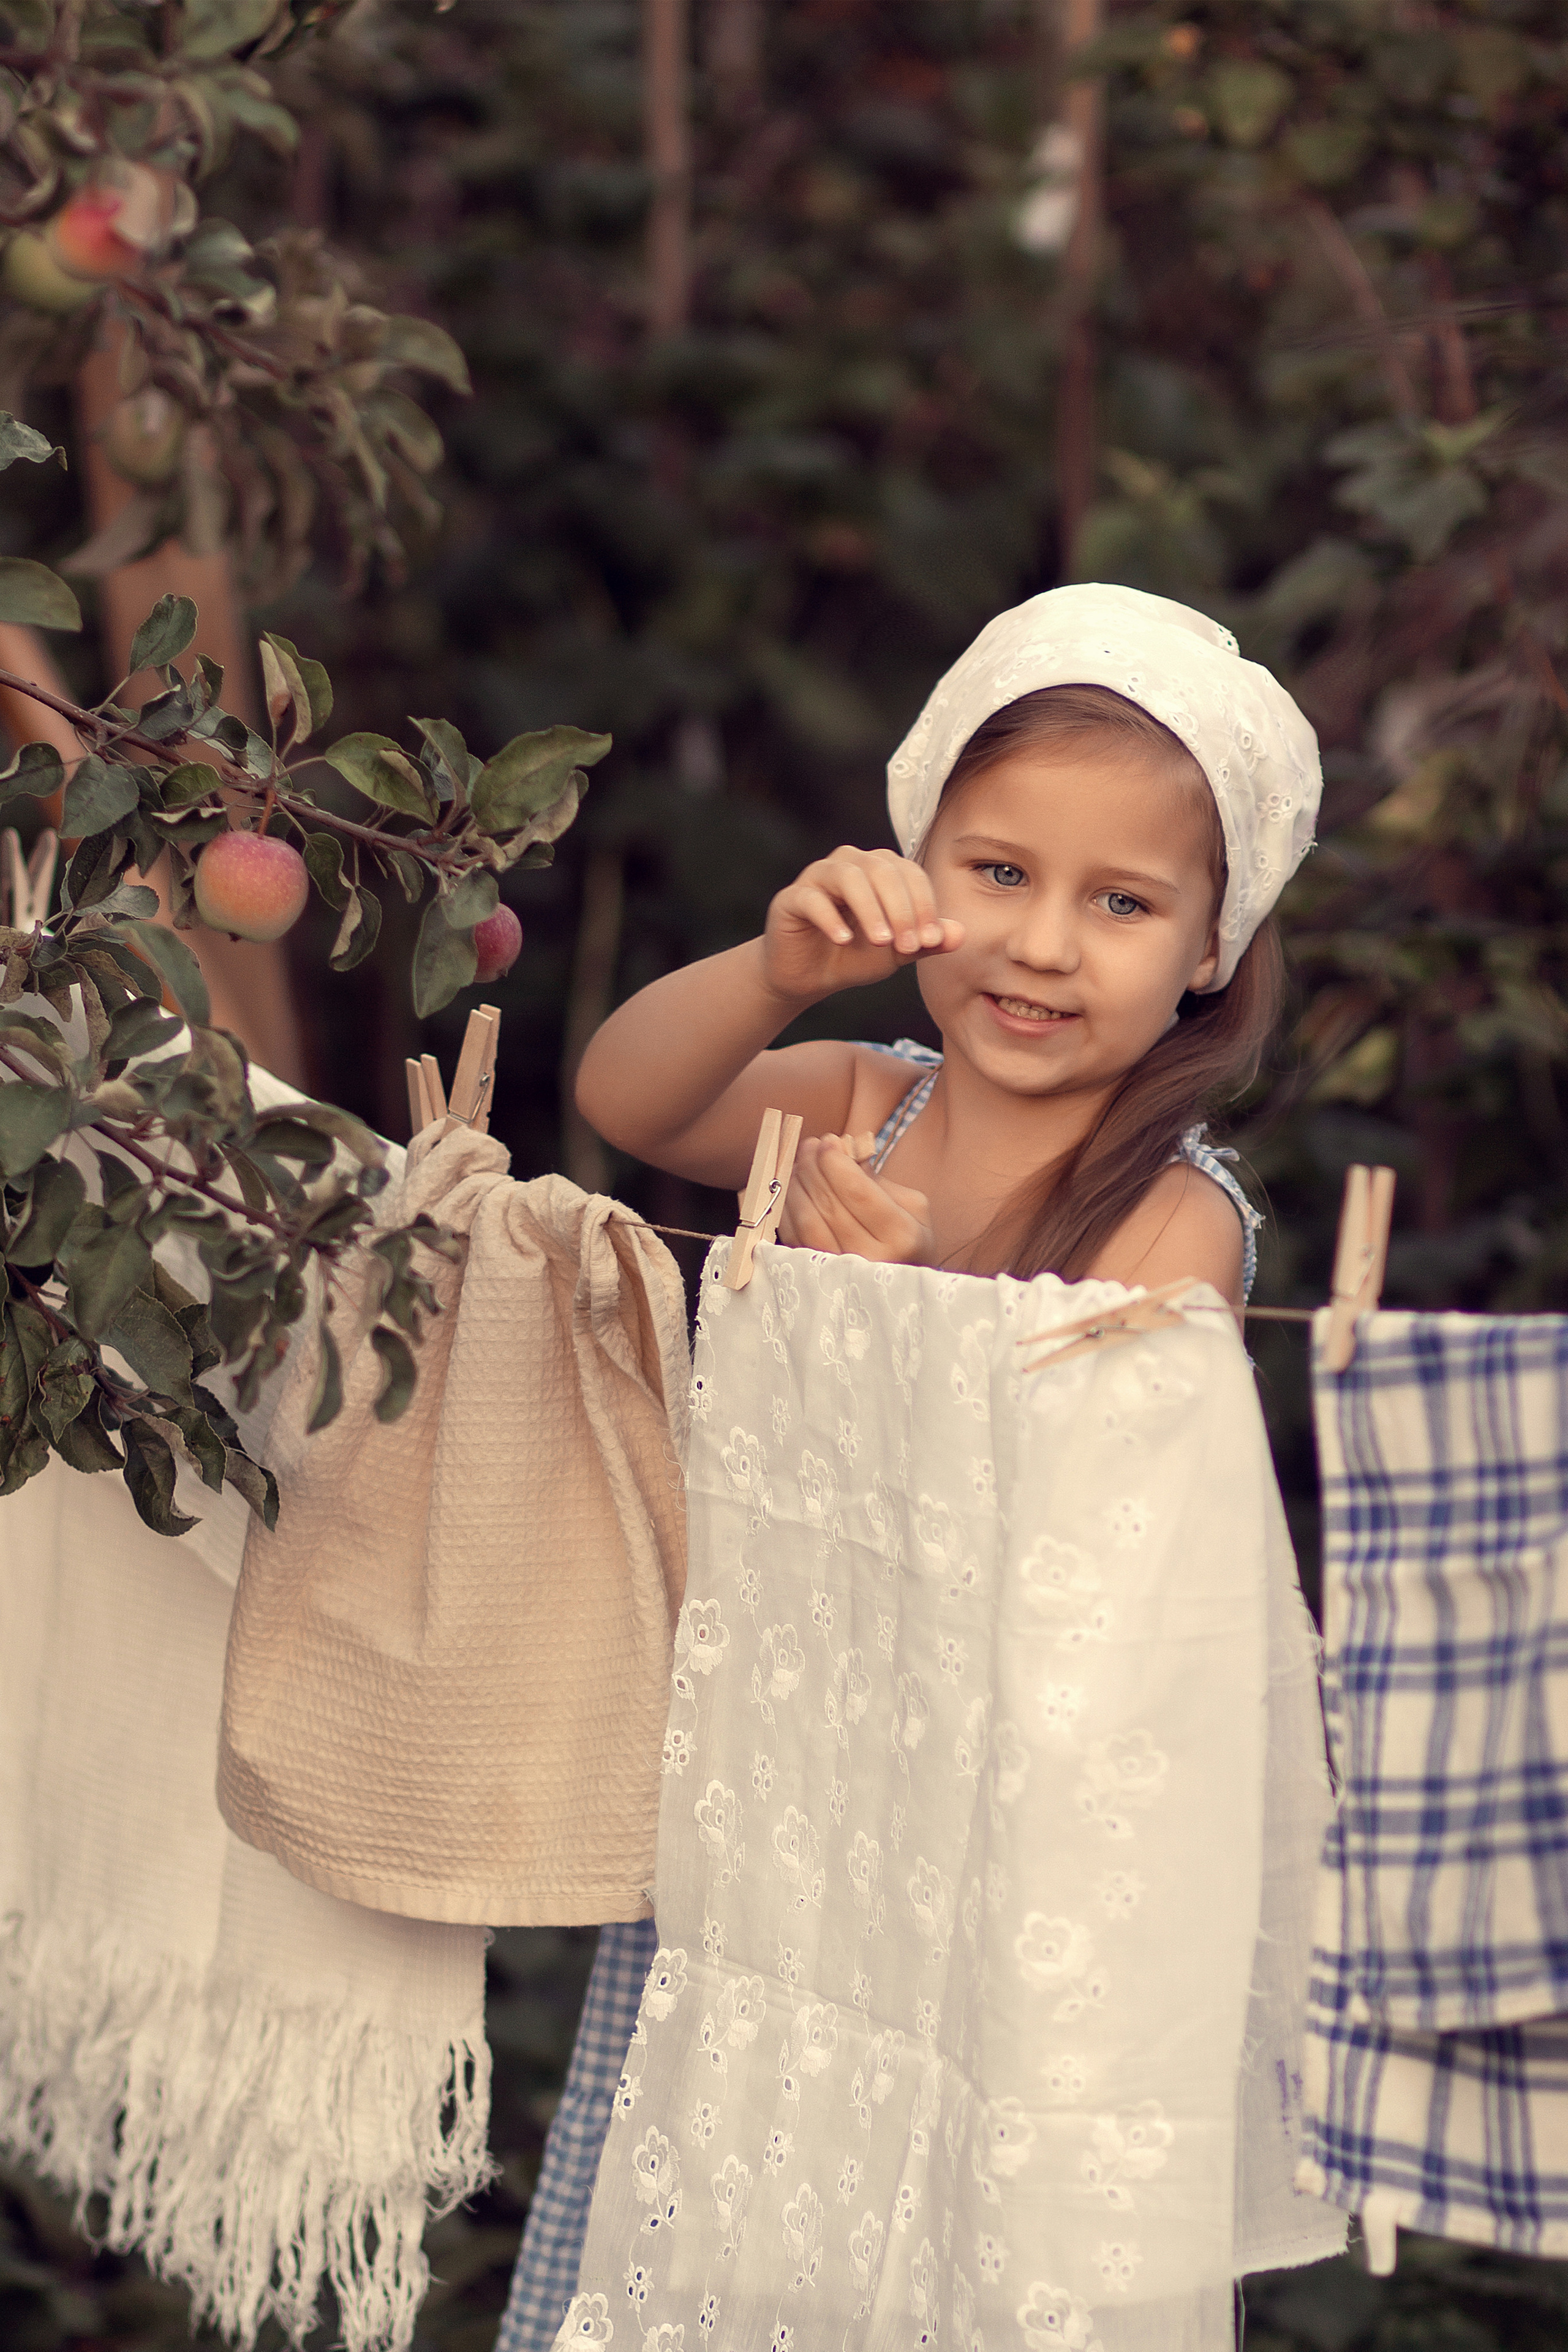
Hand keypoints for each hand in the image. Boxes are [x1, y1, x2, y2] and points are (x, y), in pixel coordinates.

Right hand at [761, 846, 963, 1003]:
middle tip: (909, 946)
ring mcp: (818, 877)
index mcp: (880, 869)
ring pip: (848, 877)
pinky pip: (812, 898)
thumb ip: (927, 941)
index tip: (931, 941)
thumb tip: (960, 934)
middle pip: (882, 870)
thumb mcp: (898, 951)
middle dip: (901, 909)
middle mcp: (850, 863)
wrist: (809, 976)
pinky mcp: (792, 898)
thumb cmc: (855, 956)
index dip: (924, 905)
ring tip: (881, 942)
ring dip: (870, 910)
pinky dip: (830, 918)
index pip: (910, 874)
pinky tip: (844, 940)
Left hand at [778, 1132, 936, 1264]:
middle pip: (829, 1204)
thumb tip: (842, 1150)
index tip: (828, 1141)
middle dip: (814, 1168)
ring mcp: (842, 1274)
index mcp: (901, 1237)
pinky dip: (787, 1209)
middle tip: (809, 1146)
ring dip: (797, 1186)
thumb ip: (877, 1180)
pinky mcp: (818, 1279)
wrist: (902, 1290)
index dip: (836, 1163)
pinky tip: (792, 1190)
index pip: (858, 1193)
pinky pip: (793, 1238)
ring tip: (799, 1164)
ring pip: (806, 1222)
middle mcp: (871, 1259)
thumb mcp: (911, 1207)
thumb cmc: (907, 1240)